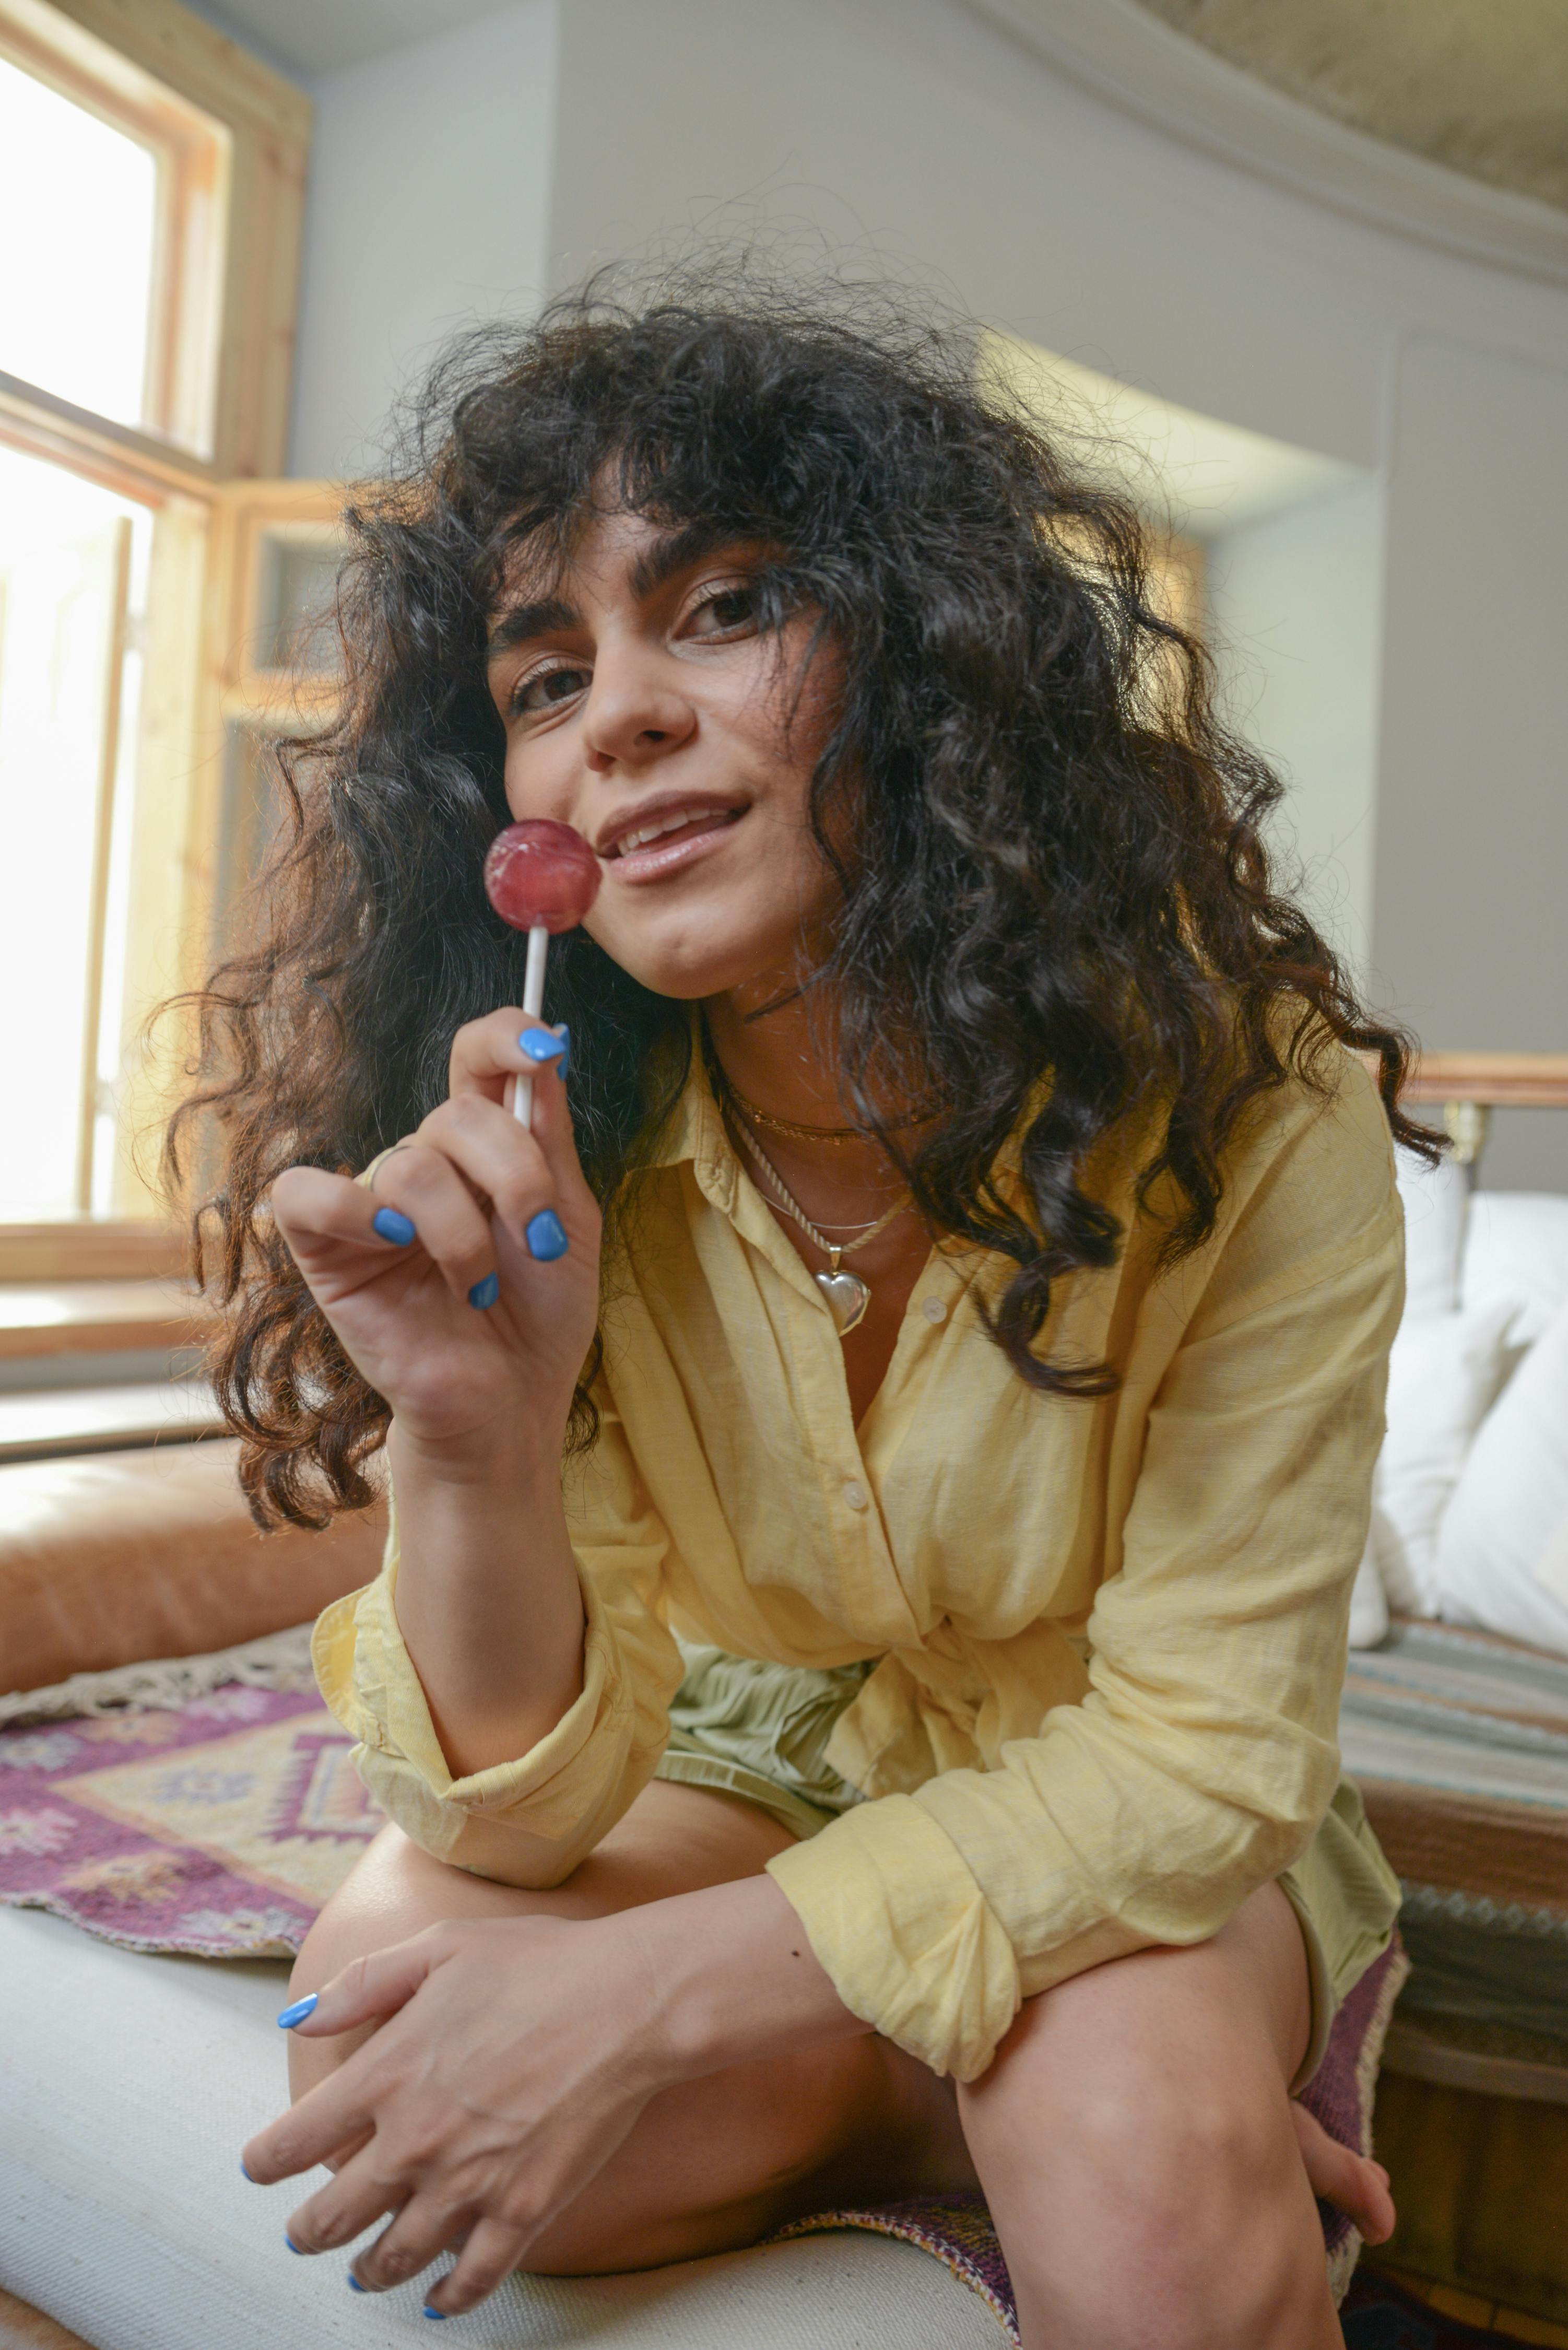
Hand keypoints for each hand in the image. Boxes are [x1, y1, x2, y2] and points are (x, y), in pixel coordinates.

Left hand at [242, 1913, 666, 2313]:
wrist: (629, 2001)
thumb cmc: (540, 1964)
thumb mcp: (440, 1947)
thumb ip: (362, 1984)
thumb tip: (298, 2017)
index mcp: (386, 2073)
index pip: (293, 2141)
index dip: (265, 2161)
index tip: (260, 2167)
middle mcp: (414, 2140)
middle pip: (331, 2215)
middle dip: (307, 2231)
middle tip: (301, 2235)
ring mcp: (467, 2183)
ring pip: (391, 2257)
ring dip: (365, 2271)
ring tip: (360, 2273)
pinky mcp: (521, 2210)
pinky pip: (471, 2277)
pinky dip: (447, 2298)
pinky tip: (436, 2300)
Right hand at [270, 1014, 600, 1456]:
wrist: (511, 1405)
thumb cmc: (540, 1319)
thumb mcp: (571, 1221)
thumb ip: (550, 1140)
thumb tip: (545, 1050)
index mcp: (485, 1148)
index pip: (476, 1058)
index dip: (503, 1036)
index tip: (542, 1049)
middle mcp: (426, 1163)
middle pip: (458, 1113)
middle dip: (515, 1176)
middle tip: (542, 1243)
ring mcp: (373, 1204)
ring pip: (412, 1162)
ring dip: (464, 1231)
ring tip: (480, 1286)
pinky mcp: (324, 1251)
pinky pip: (306, 1194)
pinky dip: (355, 1212)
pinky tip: (397, 1245)